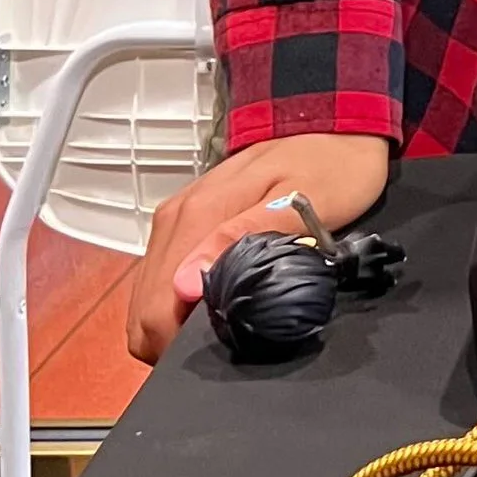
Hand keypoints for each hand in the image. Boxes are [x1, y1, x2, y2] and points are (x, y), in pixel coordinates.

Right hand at [125, 133, 389, 364]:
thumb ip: (240, 241)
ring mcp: (175, 219)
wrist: (334, 125)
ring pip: (148, 296)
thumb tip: (185, 285)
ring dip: (172, 321)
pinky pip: (162, 275)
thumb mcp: (301, 207)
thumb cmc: (330, 167)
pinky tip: (215, 301)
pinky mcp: (183, 221)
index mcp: (196, 218)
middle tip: (221, 344)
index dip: (176, 344)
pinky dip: (177, 301)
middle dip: (171, 339)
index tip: (214, 352)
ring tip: (221, 325)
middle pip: (143, 309)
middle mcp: (175, 218)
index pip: (155, 308)